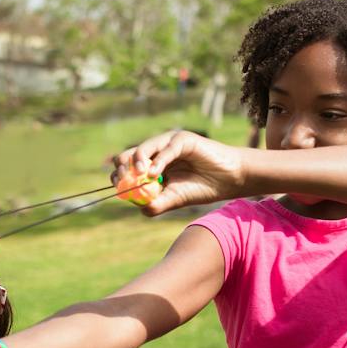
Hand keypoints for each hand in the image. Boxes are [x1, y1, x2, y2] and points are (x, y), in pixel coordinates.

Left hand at [109, 130, 246, 215]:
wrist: (228, 180)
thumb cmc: (201, 188)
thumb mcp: (175, 199)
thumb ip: (156, 204)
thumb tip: (139, 207)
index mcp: (151, 166)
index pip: (127, 168)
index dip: (120, 176)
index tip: (118, 187)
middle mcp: (156, 153)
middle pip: (129, 154)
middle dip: (123, 167)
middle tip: (123, 179)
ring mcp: (168, 144)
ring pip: (143, 149)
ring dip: (137, 161)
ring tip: (140, 175)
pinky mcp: (182, 139)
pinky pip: (166, 148)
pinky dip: (158, 161)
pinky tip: (155, 174)